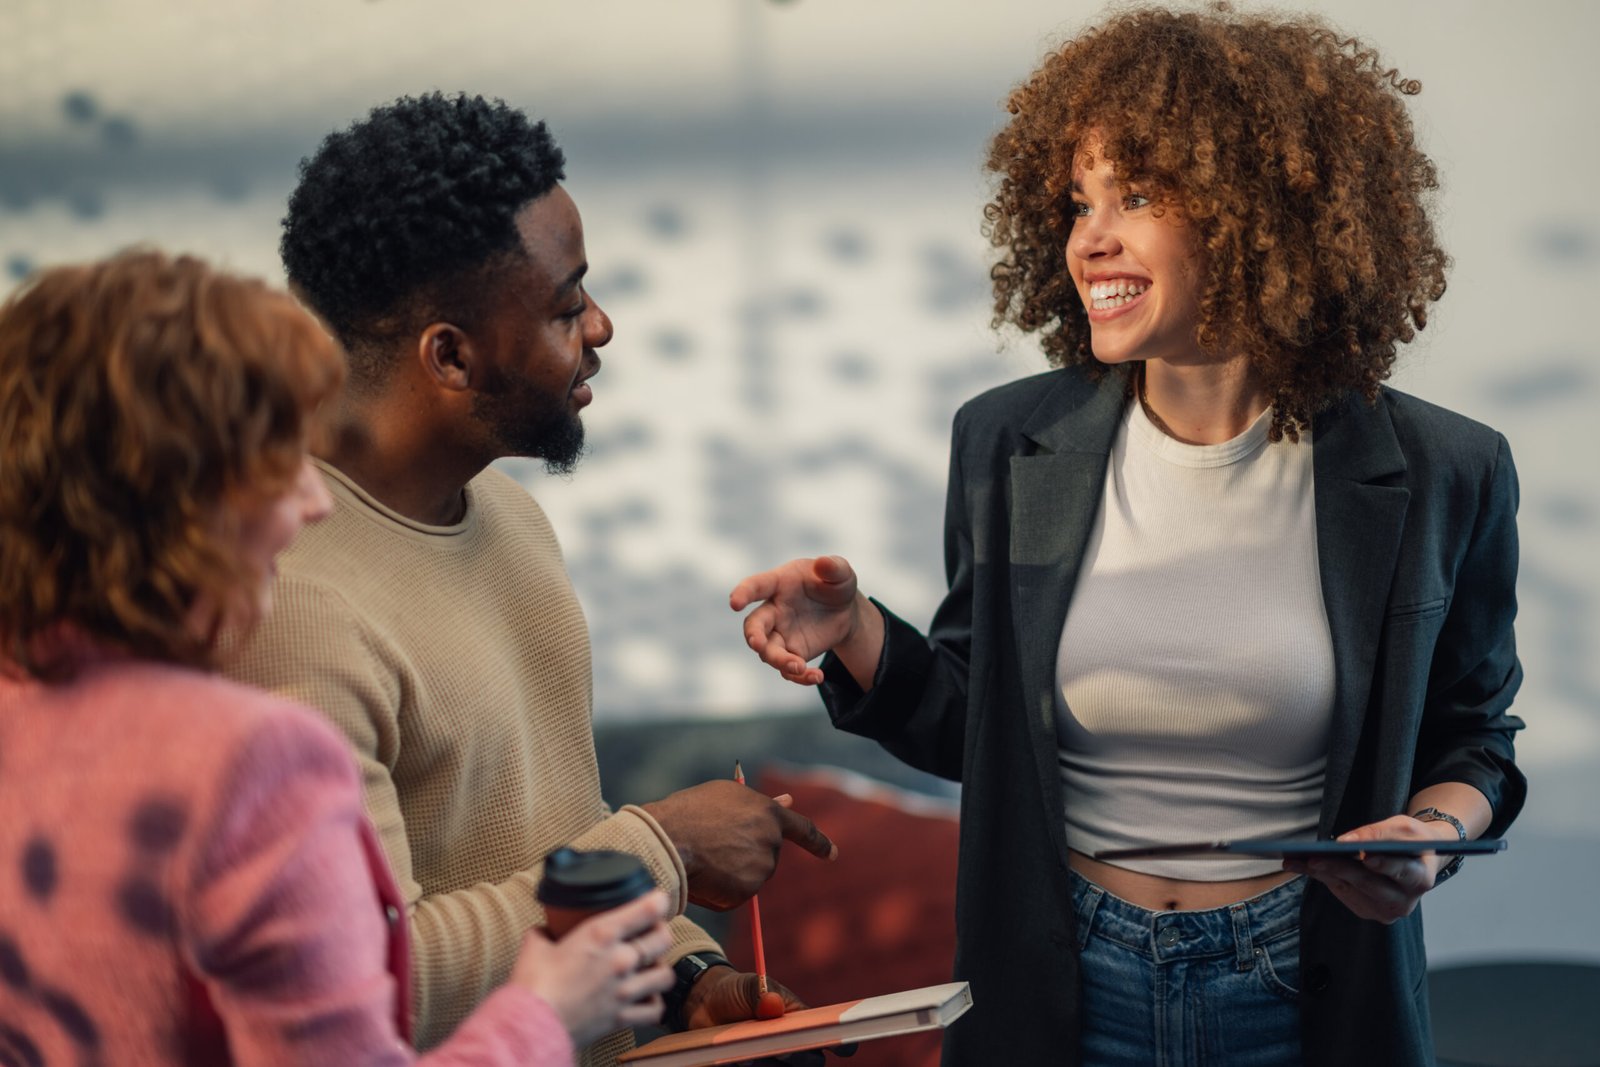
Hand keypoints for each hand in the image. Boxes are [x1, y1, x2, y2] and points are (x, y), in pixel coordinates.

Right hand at [511, 890, 675, 1046]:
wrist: (530, 1026)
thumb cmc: (531, 985)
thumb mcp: (535, 944)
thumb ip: (546, 932)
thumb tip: (546, 930)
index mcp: (601, 934)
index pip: (648, 909)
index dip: (659, 900)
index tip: (657, 900)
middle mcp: (620, 960)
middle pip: (663, 939)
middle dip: (660, 933)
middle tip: (652, 934)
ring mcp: (624, 990)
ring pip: (665, 975)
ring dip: (659, 969)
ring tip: (650, 968)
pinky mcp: (621, 1017)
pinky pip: (655, 1010)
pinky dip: (653, 1004)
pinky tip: (645, 998)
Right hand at [641, 781, 836, 910]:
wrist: (668, 840)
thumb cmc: (689, 813)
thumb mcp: (726, 797)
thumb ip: (759, 805)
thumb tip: (788, 802)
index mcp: (768, 813)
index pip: (803, 830)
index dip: (818, 843)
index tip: (831, 854)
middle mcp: (771, 840)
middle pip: (767, 856)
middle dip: (746, 855)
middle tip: (713, 846)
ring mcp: (761, 867)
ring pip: (750, 877)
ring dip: (731, 872)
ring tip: (703, 857)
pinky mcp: (748, 891)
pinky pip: (736, 895)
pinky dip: (721, 891)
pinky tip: (704, 876)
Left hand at [683, 967, 855, 1063]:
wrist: (704, 1003)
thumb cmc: (736, 991)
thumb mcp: (748, 985)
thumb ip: (760, 993)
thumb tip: (772, 1005)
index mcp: (798, 1019)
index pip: (826, 1034)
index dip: (840, 1042)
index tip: (843, 1046)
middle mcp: (789, 1043)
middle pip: (808, 1061)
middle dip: (798, 1057)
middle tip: (781, 1049)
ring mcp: (770, 1058)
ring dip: (769, 1064)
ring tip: (747, 1053)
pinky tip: (736, 1058)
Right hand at [730, 556, 870, 685]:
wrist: (844, 610)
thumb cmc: (834, 584)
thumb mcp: (841, 572)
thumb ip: (833, 567)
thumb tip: (823, 564)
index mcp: (778, 584)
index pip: (756, 586)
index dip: (743, 593)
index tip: (735, 603)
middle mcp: (773, 610)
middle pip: (754, 625)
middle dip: (754, 636)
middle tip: (758, 645)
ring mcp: (780, 634)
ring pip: (768, 652)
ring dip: (780, 661)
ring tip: (800, 667)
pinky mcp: (792, 652)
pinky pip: (787, 670)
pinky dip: (799, 677)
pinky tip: (816, 677)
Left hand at [1282, 815, 1457, 923]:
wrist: (1417, 860)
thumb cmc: (1411, 841)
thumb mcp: (1403, 828)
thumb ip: (1378, 833)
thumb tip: (1345, 842)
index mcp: (1421, 879)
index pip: (1403, 872)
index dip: (1385, 865)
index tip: (1367, 858)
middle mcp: (1404, 902)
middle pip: (1368, 883)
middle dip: (1339, 869)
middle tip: (1312, 859)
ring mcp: (1385, 911)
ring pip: (1349, 889)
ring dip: (1322, 873)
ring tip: (1295, 861)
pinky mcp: (1367, 911)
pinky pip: (1341, 892)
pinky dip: (1323, 877)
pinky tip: (1303, 865)